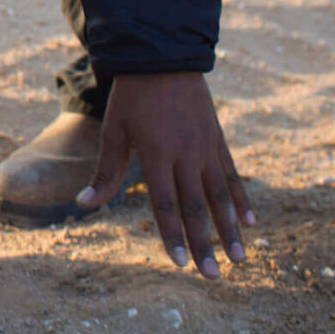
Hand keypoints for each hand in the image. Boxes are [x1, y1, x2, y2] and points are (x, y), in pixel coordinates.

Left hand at [87, 73, 254, 278]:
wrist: (163, 56)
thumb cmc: (132, 97)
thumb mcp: (114, 131)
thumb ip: (106, 172)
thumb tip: (83, 204)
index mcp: (157, 153)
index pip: (165, 204)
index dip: (173, 235)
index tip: (180, 265)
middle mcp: (185, 154)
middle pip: (196, 207)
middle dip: (206, 244)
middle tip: (214, 276)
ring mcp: (205, 147)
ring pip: (220, 195)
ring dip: (230, 229)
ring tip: (240, 259)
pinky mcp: (217, 139)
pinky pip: (232, 174)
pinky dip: (241, 199)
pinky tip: (252, 222)